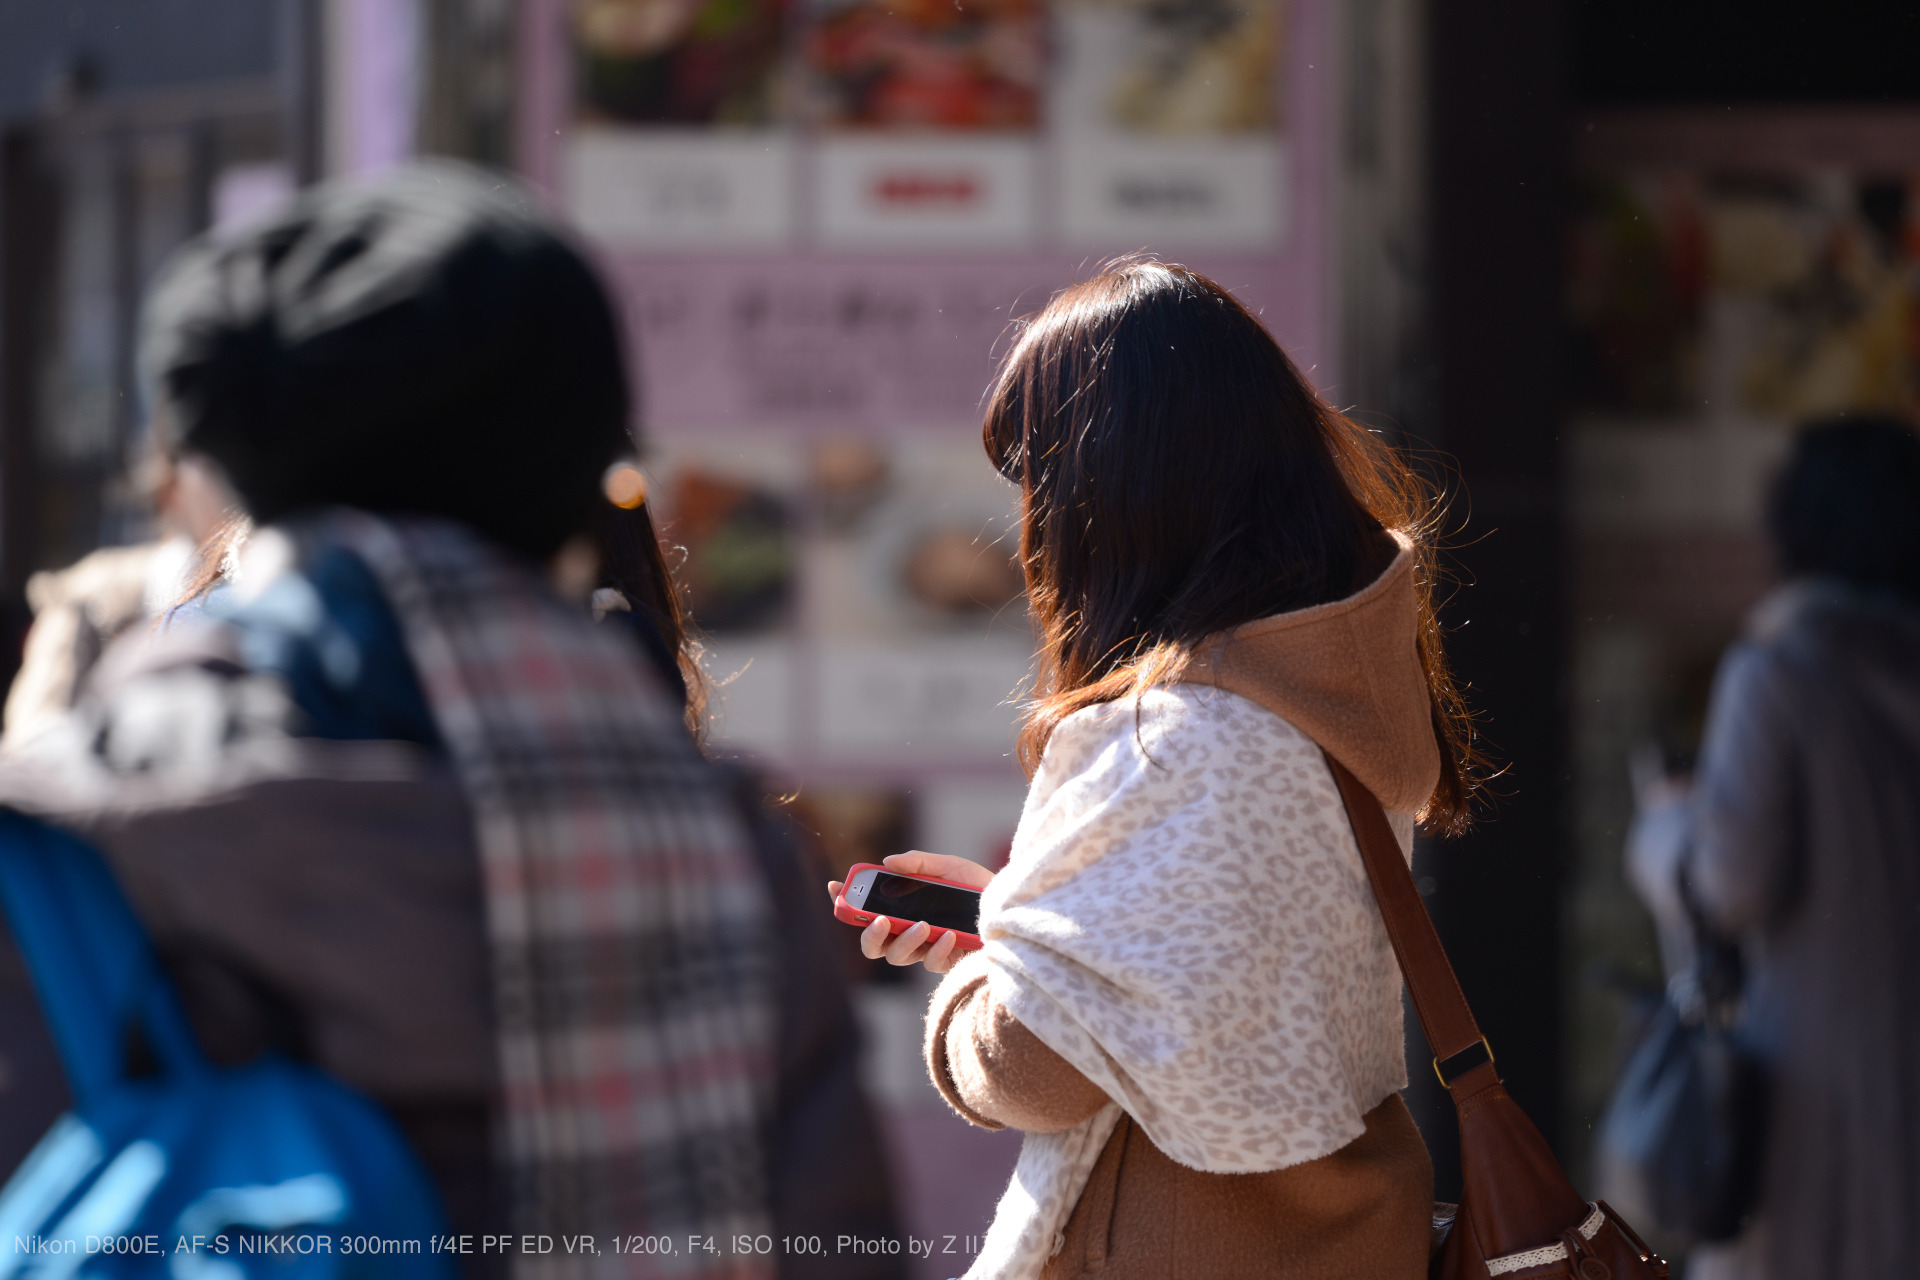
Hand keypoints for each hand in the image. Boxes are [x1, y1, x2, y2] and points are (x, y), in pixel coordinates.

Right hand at [826, 851, 995, 974]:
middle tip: (880, 922)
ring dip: (905, 941)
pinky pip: (929, 963)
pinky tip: (949, 935)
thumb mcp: (947, 866)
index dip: (844, 902)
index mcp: (902, 907)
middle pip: (872, 945)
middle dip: (869, 935)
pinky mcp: (945, 961)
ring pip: (896, 957)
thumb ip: (918, 863)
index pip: (865, 910)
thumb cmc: (976, 885)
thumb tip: (887, 862)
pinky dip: (936, 949)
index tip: (836, 888)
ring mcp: (925, 948)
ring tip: (922, 925)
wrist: (1010, 903)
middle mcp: (908, 930)